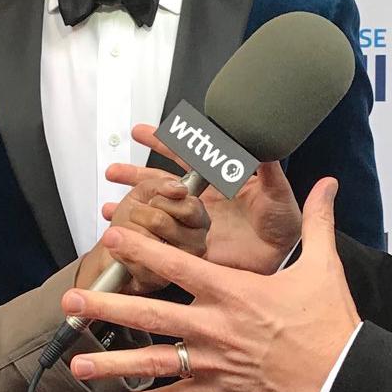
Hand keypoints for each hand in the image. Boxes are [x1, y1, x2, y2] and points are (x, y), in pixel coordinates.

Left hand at [63, 178, 358, 391]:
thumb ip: (317, 222)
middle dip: (108, 307)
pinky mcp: (221, 391)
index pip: (179, 265)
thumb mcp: (325, 267)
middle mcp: (215, 327)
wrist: (342, 378)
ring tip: (79, 361)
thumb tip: (328, 184)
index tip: (112, 238)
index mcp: (234, 292)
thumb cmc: (330, 324)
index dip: (143, 251)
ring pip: (155, 362)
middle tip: (72, 301)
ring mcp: (214, 362)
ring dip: (114, 363)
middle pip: (151, 314)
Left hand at [76, 172, 209, 293]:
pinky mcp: (160, 280)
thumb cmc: (132, 219)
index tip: (152, 200)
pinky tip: (121, 248)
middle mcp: (195, 243)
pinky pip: (136, 259)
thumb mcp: (145, 191)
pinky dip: (120, 249)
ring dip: (127, 231)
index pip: (189, 207)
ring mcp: (179, 264)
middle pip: (161, 221)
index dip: (162, 201)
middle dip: (137, 213)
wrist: (113, 245)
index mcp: (197, 220)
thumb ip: (161, 184)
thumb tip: (177, 189)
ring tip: (127, 232)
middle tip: (135, 216)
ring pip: (146, 239)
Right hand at [102, 123, 301, 274]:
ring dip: (133, 203)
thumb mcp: (277, 193)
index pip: (184, 156)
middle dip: (136, 174)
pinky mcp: (191, 244)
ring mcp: (193, 220)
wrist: (281, 257)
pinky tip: (124, 234)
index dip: (163, 143)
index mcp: (217, 179)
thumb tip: (262, 142)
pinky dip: (138, 233)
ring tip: (110, 203)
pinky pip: (160, 237)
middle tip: (114, 171)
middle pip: (162, 180)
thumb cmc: (282, 223)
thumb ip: (267, 169)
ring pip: (155, 207)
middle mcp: (200, 198)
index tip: (142, 133)